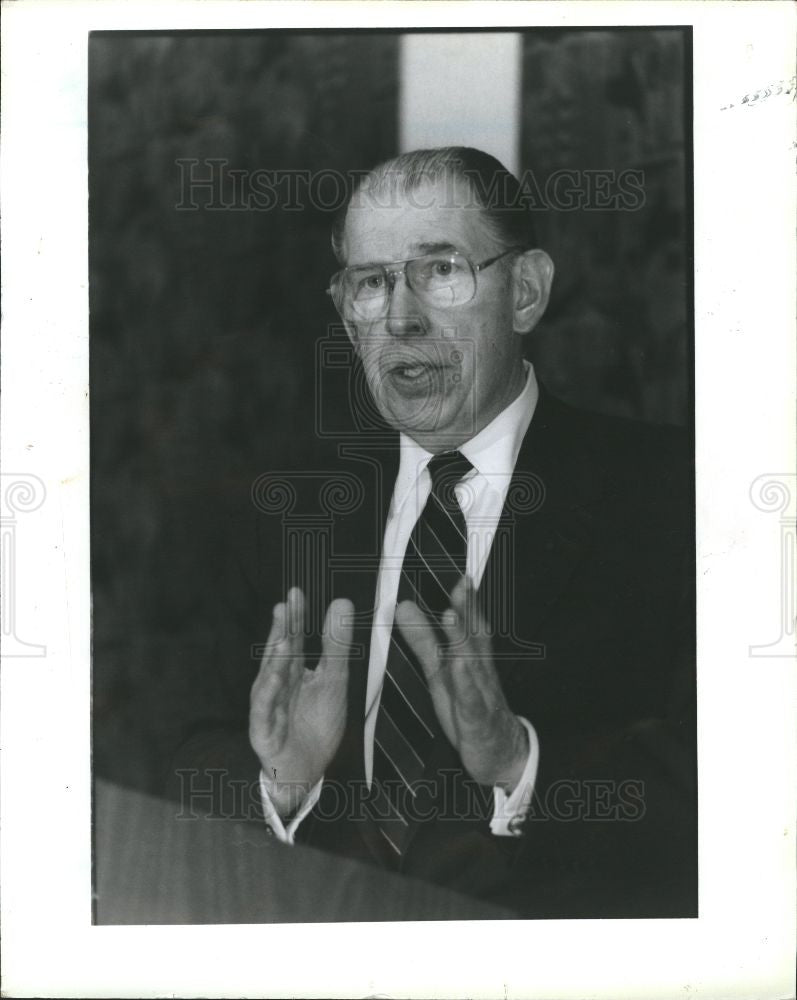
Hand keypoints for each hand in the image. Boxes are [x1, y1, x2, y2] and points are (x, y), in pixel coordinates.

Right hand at [249, 587, 352, 815]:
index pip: (292, 638)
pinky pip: (264, 711)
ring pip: (270, 680)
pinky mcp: (264, 730)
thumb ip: (336, 644)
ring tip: (281, 638)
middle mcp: (276, 684)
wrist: (307, 769)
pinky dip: (267, 696)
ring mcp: (267, 706)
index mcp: (292, 670)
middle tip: (285, 606)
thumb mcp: (334, 679)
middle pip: (279, 654)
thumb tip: (341, 602)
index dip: (294, 617)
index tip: (296, 593)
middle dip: (282, 631)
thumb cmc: (316, 722)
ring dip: (274, 659)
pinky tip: (272, 679)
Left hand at [396, 576, 528, 789]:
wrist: (500, 754)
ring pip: (472, 663)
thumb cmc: (469, 708)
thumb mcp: (440, 672)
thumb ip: (422, 640)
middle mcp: (478, 672)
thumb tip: (404, 607)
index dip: (466, 600)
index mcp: (470, 659)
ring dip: (463, 639)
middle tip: (461, 583)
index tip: (461, 576)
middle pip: (474, 637)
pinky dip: (465, 682)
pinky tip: (458, 667)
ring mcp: (480, 694)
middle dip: (467, 609)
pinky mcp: (475, 719)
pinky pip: (471, 700)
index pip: (469, 624)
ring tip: (451, 615)